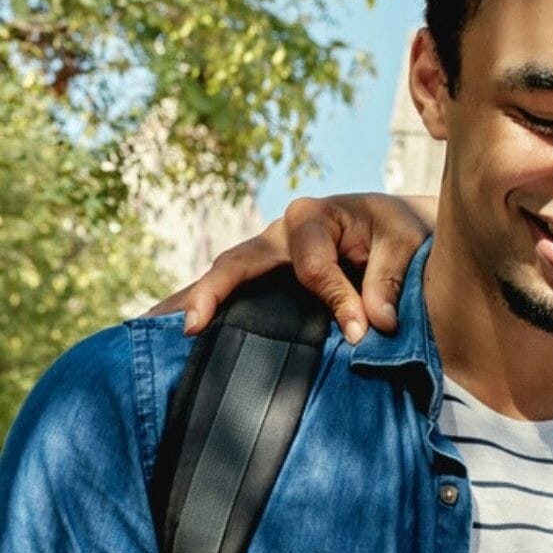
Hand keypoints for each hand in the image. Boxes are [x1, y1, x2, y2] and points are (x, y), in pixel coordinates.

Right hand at [145, 193, 435, 342]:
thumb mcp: (406, 245)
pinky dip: (200, 312)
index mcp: (313, 216)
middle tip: (191, 328)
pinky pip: (229, 296)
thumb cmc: (402, 233)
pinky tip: (166, 335)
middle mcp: (278, 235)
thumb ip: (389, 280)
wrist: (402, 232)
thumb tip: (372, 326)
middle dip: (211, 293)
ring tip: (146, 334)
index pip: (312, 266)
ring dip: (187, 305)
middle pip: (236, 264)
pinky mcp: (265, 282)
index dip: (337, 301)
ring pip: (221, 281)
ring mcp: (265, 259)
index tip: (361, 334)